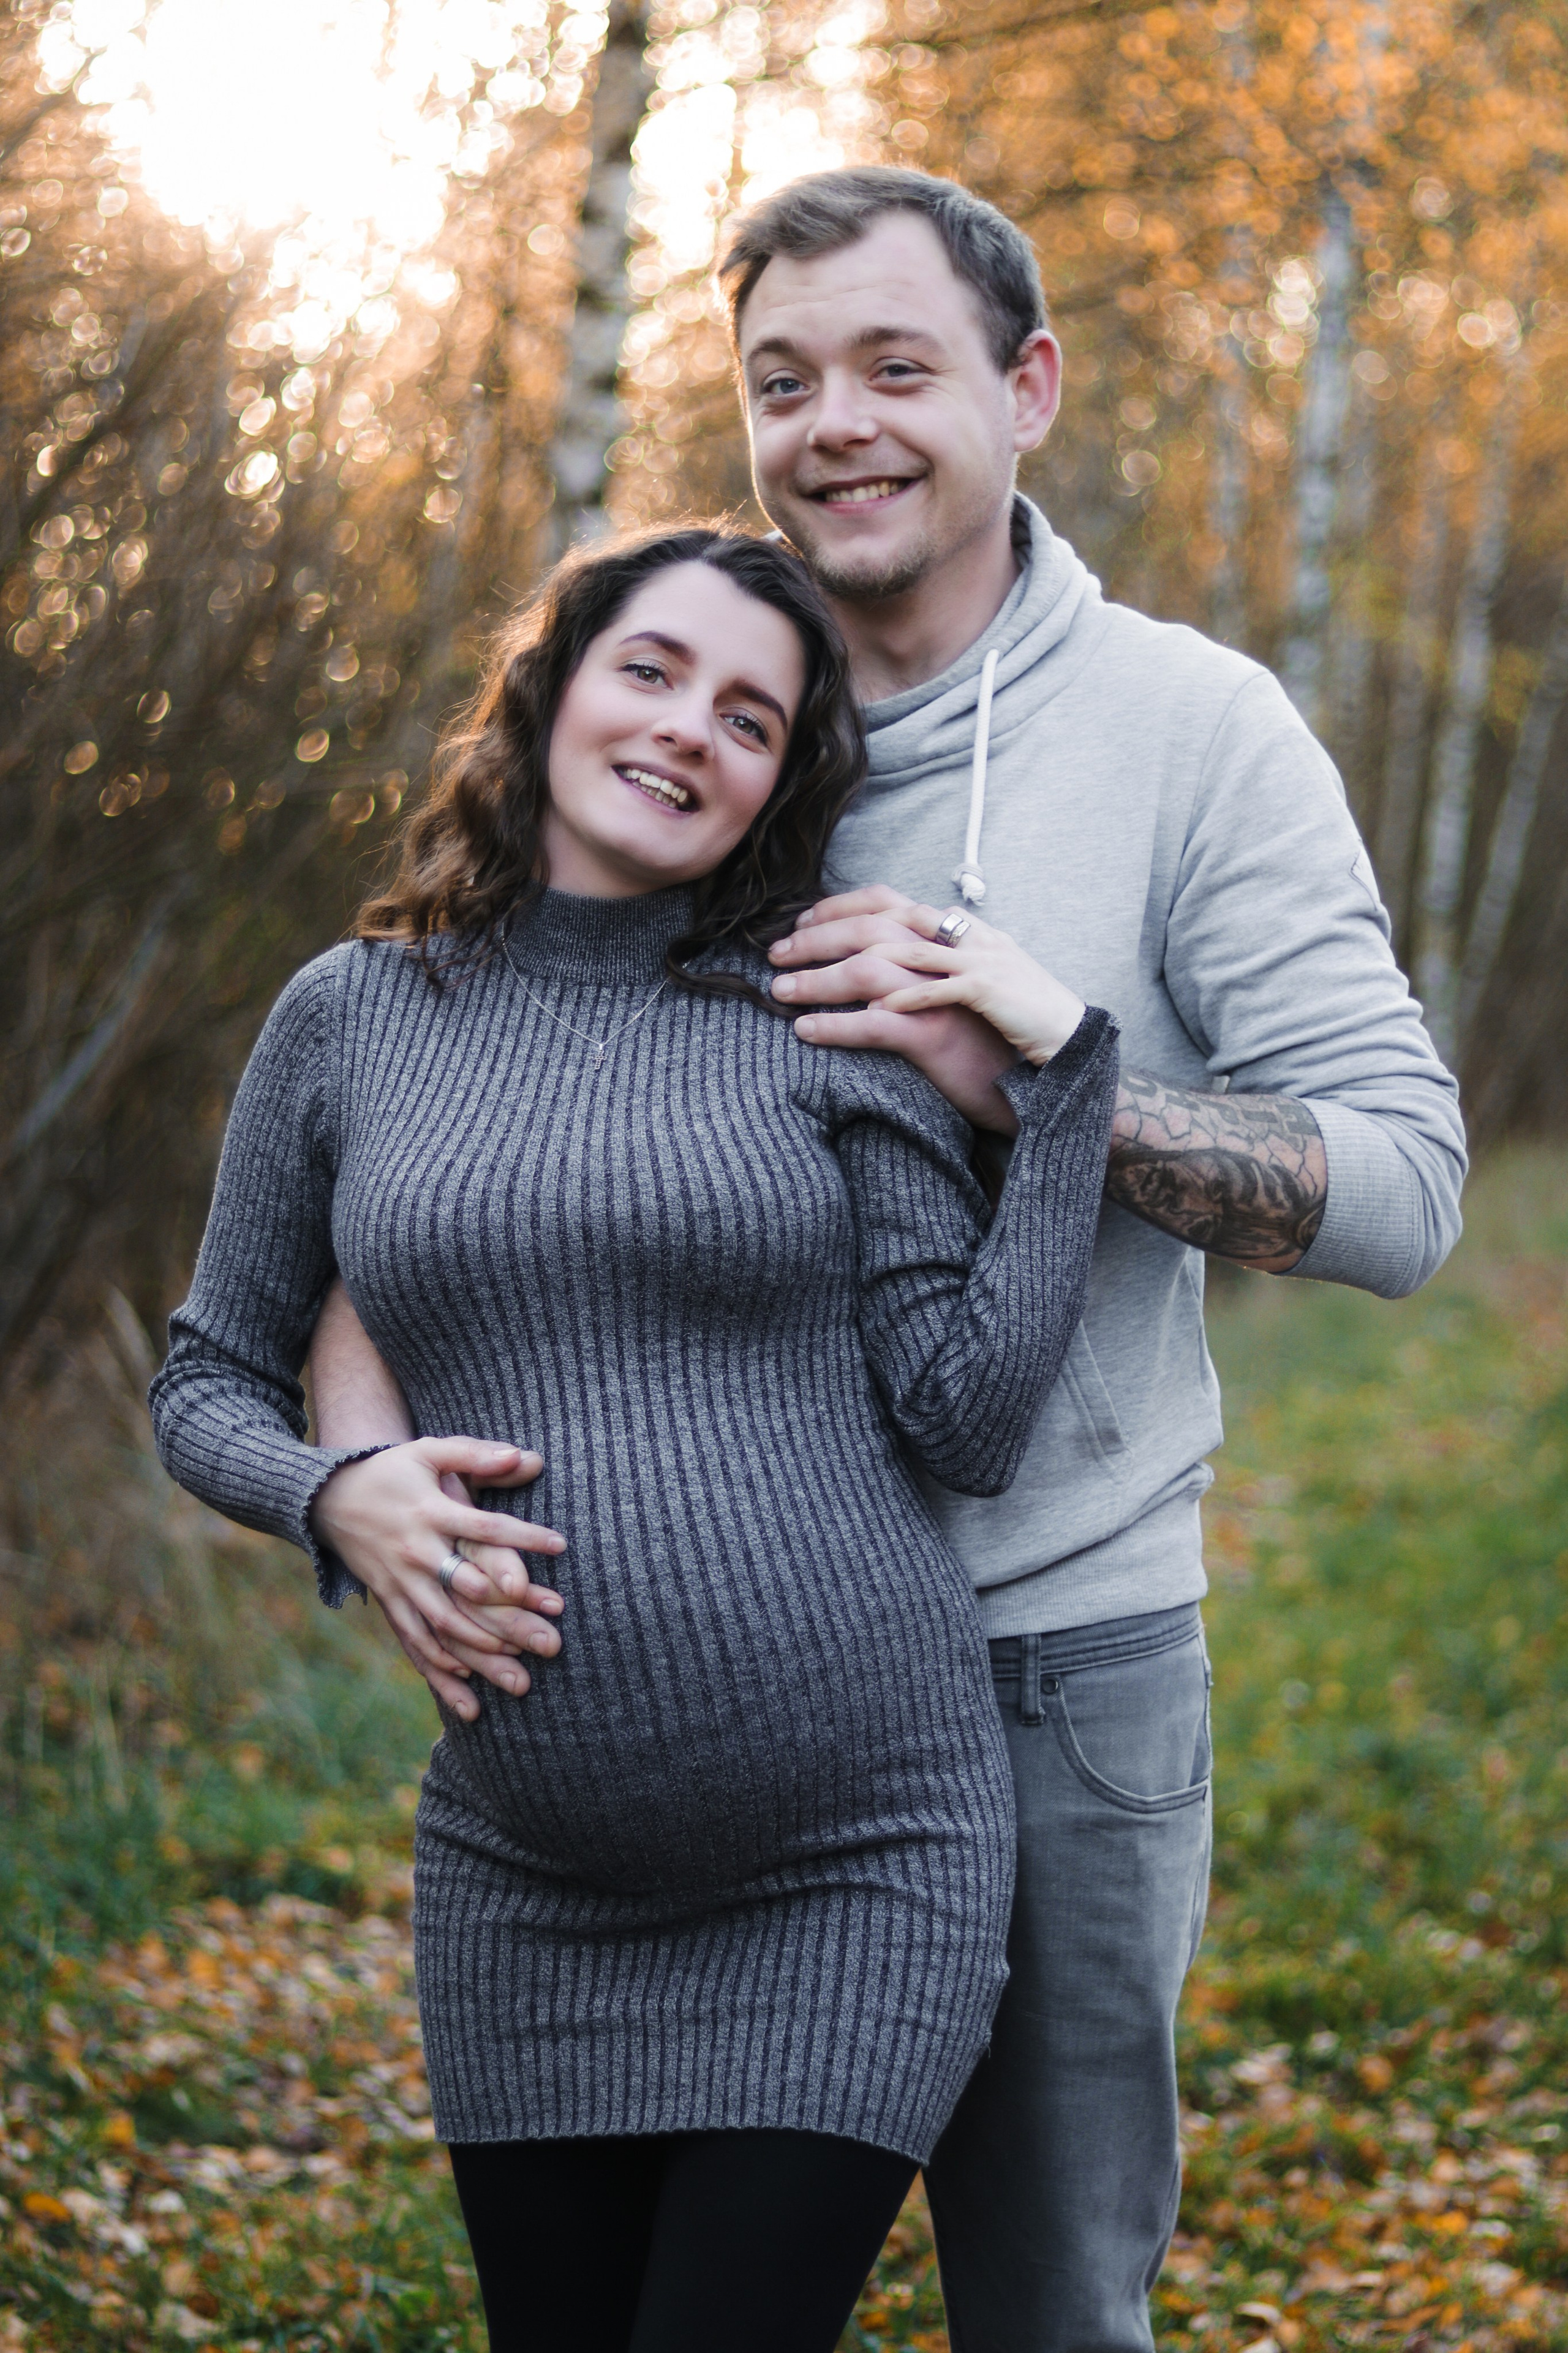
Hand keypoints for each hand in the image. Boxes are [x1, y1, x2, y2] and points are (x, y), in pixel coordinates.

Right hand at [311, 1438, 565, 1723]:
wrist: (328, 1498)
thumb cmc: (390, 1471)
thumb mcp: (428, 1451)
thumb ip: (475, 1454)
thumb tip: (525, 1457)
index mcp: (430, 1513)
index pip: (485, 1528)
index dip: (522, 1537)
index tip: (561, 1545)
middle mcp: (416, 1551)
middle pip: (466, 1589)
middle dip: (507, 1615)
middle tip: (550, 1638)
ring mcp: (399, 1580)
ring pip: (441, 1623)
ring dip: (479, 1649)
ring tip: (518, 1672)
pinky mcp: (389, 1600)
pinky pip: (413, 1638)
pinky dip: (438, 1665)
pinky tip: (467, 1687)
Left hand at [769, 887, 1085, 1121]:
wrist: (1075, 1046)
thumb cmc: (1022, 1024)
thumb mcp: (980, 984)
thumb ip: (943, 968)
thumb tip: (900, 966)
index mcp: (963, 931)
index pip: (890, 901)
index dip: (841, 907)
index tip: (800, 923)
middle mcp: (964, 940)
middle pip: (875, 923)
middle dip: (819, 936)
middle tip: (776, 953)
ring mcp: (972, 967)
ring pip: (881, 962)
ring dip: (824, 977)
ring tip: (782, 991)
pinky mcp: (979, 1001)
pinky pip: (908, 1005)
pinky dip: (859, 1016)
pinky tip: (819, 1030)